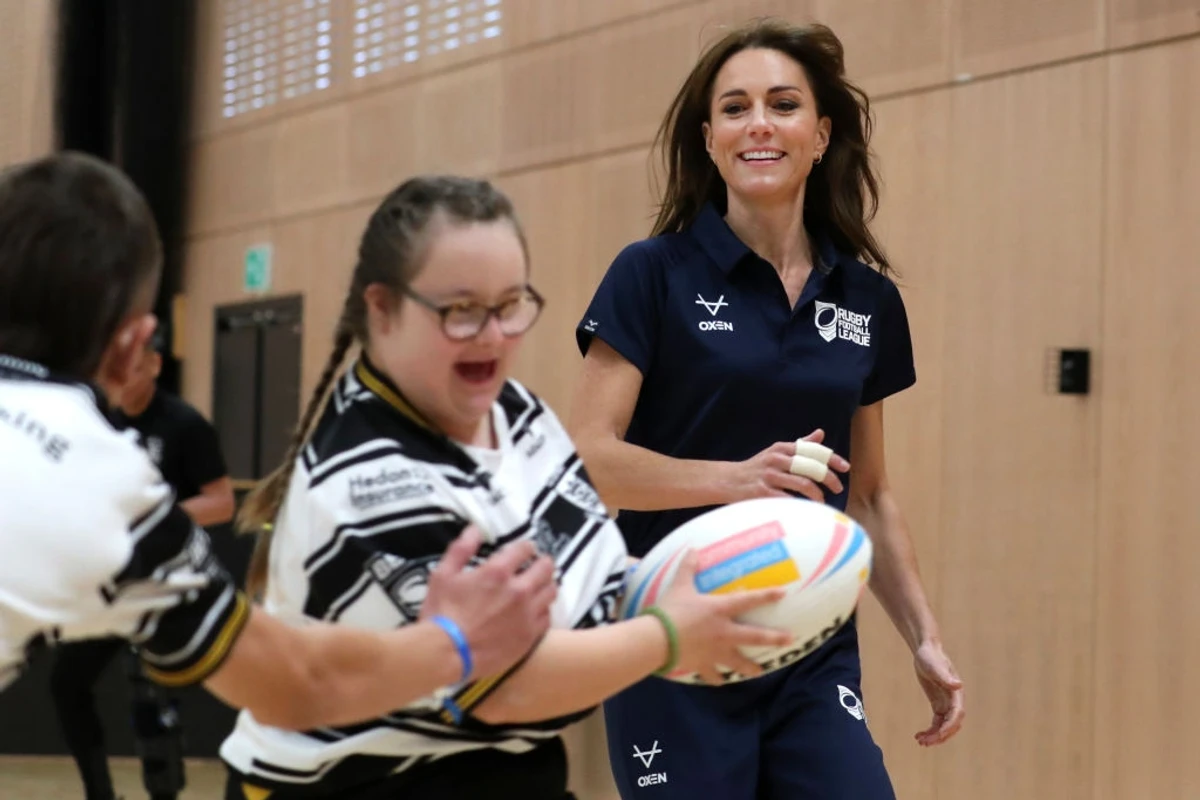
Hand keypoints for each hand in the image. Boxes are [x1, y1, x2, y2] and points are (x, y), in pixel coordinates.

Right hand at [422, 526, 556, 680]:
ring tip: (539, 586)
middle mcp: (518, 591)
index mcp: (498, 573)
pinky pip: (547, 618)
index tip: (524, 550)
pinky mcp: (529, 636)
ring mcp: (526, 615)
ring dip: (546, 584)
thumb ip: (461, 549)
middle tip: (536, 565)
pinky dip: (543, 610)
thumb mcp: (443, 574)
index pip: (524, 549)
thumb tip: (474, 530)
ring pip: (551, 591)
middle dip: (541, 562)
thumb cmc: (442, 615)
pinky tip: (534, 611)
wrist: (446, 653)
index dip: (525, 547)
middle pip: (546, 567)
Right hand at [656, 551, 791, 683]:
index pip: (748, 600)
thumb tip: (693, 549)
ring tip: (759, 671)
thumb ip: (688, 568)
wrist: (658, 639)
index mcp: (720, 610)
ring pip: (739, 662)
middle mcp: (724, 632)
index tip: (783, 593)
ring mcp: (715, 651)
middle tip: (790, 640)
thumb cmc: (671, 610)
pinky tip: (720, 681)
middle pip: (755, 637)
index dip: (766, 595)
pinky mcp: (703, 665)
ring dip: (750, 667)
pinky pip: (713, 675)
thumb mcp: (679, 586)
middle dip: (774, 638)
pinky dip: (717, 678)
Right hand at [726, 429, 849, 503]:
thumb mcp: (776, 452)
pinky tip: (807, 510)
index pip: (813, 450)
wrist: (727, 480)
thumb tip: (821, 434)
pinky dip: (801, 506)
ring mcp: (769, 476)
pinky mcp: (762, 492)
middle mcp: (777, 459)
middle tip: (838, 488)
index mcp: (783, 448)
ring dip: (817, 495)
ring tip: (822, 502)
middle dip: (828, 478)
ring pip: (802, 483)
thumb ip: (800, 445)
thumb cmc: (756, 467)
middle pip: (811, 466)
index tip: (845, 467)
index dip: (832, 458)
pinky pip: (788, 499)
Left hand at [913, 639, 963, 745]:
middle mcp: (954, 701)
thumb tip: (958, 685)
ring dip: (935, 736)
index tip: (938, 734)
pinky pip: (937, 722)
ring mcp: (947, 704)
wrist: (926, 651)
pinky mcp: (938, 705)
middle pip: (951, 724)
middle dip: (941, 735)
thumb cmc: (930, 657)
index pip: (957, 714)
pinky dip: (930, 730)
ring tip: (920, 741)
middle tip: (925, 742)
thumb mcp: (934, 666)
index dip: (949, 726)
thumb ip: (945, 676)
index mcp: (956, 693)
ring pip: (944, 726)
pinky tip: (919, 735)